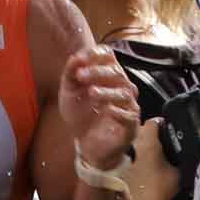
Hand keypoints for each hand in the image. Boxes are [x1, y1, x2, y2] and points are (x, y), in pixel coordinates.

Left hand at [60, 44, 142, 169]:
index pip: (109, 56)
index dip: (96, 55)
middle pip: (117, 72)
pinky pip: (129, 115)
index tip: (79, 60)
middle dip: (98, 72)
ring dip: (107, 91)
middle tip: (81, 76)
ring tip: (91, 93)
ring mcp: (128, 105)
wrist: (86, 144)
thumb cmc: (81, 115)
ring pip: (124, 92)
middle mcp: (121, 87)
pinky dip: (118, 111)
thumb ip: (70, 75)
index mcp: (107, 76)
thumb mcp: (69, 93)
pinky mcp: (130, 125)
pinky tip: (107, 110)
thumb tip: (75, 57)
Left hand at [127, 111, 179, 199]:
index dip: (162, 125)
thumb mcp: (178, 171)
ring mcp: (121, 156)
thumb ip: (179, 158)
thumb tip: (182, 154)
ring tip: (149, 157)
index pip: (154, 122)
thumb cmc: (161, 187)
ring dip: (138, 148)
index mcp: (147, 139)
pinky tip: (139, 170)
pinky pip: (125, 158)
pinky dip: (131, 160)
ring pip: (131, 144)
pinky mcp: (115, 168)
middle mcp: (131, 143)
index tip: (168, 131)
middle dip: (148, 135)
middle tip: (159, 144)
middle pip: (139, 131)